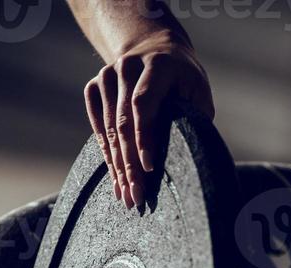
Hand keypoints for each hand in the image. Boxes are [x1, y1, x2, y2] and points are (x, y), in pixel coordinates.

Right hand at [84, 34, 214, 209]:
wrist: (154, 48)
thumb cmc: (183, 79)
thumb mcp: (197, 91)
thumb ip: (193, 117)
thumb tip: (191, 157)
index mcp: (157, 65)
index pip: (144, 104)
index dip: (144, 138)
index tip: (149, 169)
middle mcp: (127, 66)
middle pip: (123, 121)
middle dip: (129, 163)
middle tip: (135, 195)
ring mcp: (107, 75)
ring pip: (109, 128)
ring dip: (116, 165)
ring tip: (125, 195)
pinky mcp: (94, 87)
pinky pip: (98, 126)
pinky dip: (107, 153)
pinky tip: (115, 177)